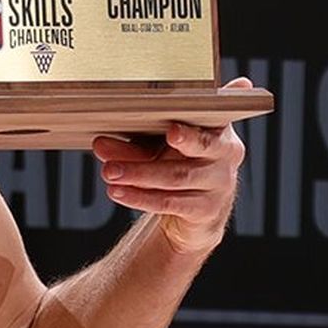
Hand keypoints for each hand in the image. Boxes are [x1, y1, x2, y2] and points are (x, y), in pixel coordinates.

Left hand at [92, 76, 254, 257]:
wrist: (193, 211)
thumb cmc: (176, 164)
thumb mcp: (154, 149)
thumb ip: (132, 144)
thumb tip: (100, 144)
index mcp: (218, 125)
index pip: (212, 116)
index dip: (197, 120)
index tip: (174, 129)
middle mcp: (226, 152)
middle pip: (199, 146)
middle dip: (175, 142)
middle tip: (148, 138)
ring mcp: (220, 182)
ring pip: (178, 176)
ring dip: (140, 174)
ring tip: (110, 172)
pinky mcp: (207, 209)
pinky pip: (171, 202)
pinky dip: (141, 197)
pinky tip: (119, 192)